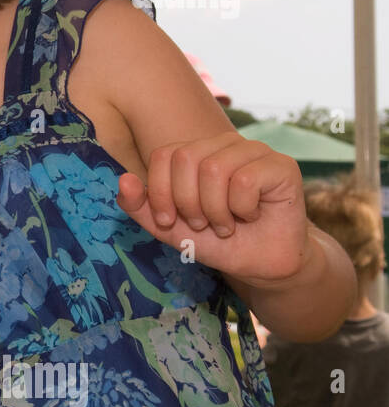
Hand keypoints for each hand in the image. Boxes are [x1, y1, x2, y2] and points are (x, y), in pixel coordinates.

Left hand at [116, 132, 307, 286]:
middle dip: (187, 203)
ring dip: (215, 210)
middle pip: (186, 159)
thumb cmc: (214, 239)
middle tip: (202, 223)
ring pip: (214, 169)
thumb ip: (140, 205)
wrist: (259, 263)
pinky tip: (251, 216)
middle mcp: (225, 143)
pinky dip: (241, 209)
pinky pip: (245, 180)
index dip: (160, 192)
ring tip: (226, 225)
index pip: (163, 154)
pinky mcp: (282, 165)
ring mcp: (255, 150)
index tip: (168, 221)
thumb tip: (124, 180)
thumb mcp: (168, 227)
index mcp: (196, 151)